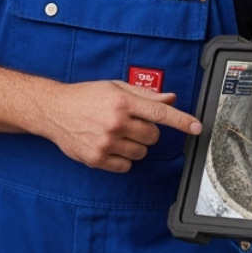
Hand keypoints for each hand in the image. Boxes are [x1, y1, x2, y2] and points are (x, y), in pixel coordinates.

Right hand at [38, 79, 199, 171]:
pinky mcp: (97, 159)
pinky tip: (110, 146)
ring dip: (135, 145)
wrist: (54, 110)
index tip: (197, 127)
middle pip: (153, 136)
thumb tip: (170, 97)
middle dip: (148, 131)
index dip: (182, 120)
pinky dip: (123, 159)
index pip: (160, 112)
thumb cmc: (86, 96)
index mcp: (122, 101)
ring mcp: (106, 142)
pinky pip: (126, 166)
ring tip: (116, 133)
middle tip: (130, 123)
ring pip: (142, 153)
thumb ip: (145, 95)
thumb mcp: (116, 87)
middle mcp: (116, 122)